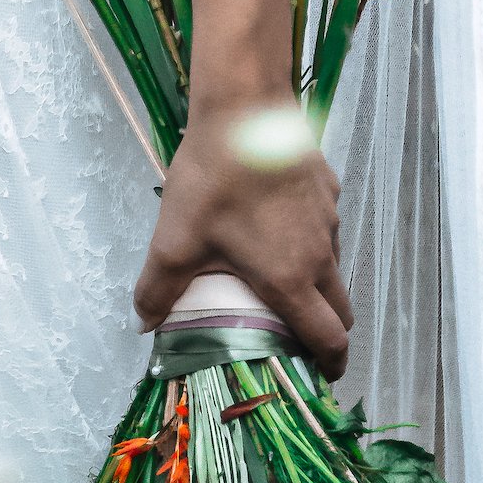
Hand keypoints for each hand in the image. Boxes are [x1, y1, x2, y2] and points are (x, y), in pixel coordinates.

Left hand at [135, 106, 351, 379]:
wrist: (245, 105)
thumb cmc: (214, 178)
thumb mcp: (175, 239)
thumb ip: (157, 289)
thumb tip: (143, 323)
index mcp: (291, 279)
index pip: (329, 340)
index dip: (329, 365)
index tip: (316, 376)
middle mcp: (320, 254)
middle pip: (340, 309)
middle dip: (324, 330)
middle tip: (294, 335)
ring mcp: (328, 218)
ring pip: (333, 265)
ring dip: (317, 281)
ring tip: (280, 276)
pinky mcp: (327, 185)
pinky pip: (325, 224)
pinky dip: (310, 236)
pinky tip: (276, 219)